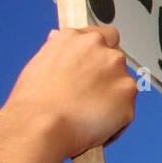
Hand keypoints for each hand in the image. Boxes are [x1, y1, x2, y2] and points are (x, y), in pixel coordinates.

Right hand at [2, 27, 137, 160]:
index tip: (96, 66)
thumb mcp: (39, 63)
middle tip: (88, 97)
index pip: (107, 36)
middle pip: (116, 61)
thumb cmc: (33, 101)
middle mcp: (102, 50)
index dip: (102, 53)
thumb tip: (57, 37)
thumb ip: (58, 50)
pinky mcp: (128, 94)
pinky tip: (94, 126)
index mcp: (79, 39)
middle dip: (107, 77)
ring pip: (123, 85)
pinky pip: (127, 109)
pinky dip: (116, 119)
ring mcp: (119, 71)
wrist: (42, 125)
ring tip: (87, 115)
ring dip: (113, 97)